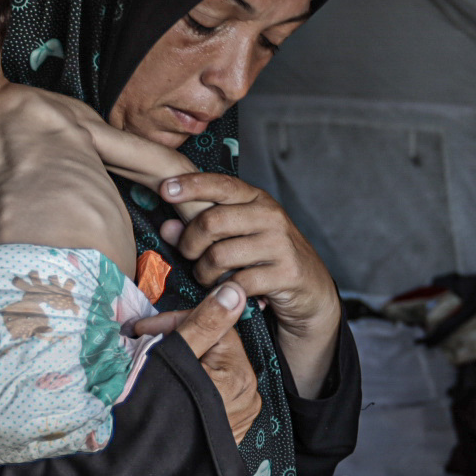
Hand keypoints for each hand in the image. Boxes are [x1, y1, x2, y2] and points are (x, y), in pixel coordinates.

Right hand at [132, 282, 261, 445]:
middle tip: (142, 342)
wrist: (135, 467)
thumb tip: (236, 291)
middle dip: (180, 340)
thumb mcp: (173, 358)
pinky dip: (191, 385)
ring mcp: (240, 417)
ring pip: (213, 370)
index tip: (144, 329)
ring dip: (183, 361)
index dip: (178, 322)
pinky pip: (214, 394)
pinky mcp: (229, 430)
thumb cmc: (149, 411)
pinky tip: (167, 387)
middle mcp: (248, 398)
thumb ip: (205, 323)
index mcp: (238, 377)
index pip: (215, 327)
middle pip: (216, 348)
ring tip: (151, 365)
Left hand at [156, 172, 341, 392]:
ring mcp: (280, 244)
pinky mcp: (286, 273)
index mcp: (257, 199)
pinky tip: (228, 290)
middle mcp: (270, 216)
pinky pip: (237, 282)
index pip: (220, 184)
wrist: (311, 290)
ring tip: (209, 277)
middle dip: (190, 244)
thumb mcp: (236, 237)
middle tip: (190, 257)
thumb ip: (200, 230)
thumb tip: (167, 228)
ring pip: (219, 256)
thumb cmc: (267, 259)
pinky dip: (224, 290)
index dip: (190, 185)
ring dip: (204, 273)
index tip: (165, 189)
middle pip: (211, 222)